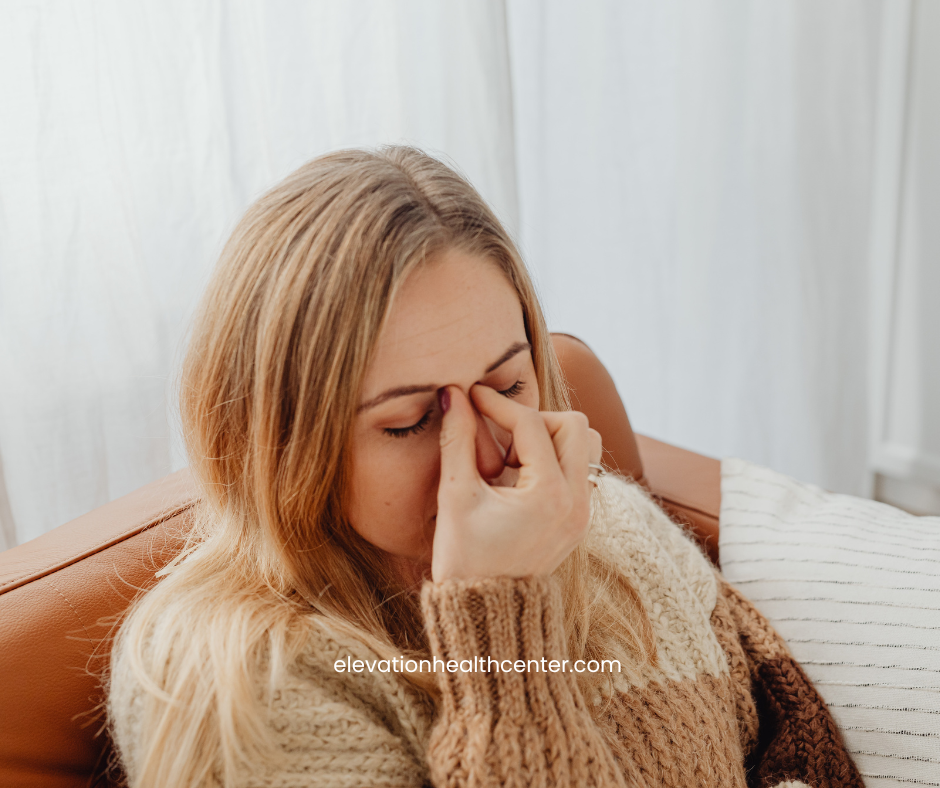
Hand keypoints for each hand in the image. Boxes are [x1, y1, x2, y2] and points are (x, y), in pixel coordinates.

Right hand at [431, 384, 602, 581]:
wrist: (486, 614)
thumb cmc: (465, 560)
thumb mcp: (456, 497)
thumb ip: (456, 440)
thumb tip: (453, 395)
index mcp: (549, 494)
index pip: (531, 424)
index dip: (496, 404)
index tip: (470, 397)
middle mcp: (577, 502)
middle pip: (575, 425)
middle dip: (534, 420)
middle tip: (499, 441)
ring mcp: (583, 513)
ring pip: (587, 446)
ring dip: (552, 439)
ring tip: (514, 460)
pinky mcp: (579, 521)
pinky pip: (581, 471)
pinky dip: (556, 461)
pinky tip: (520, 478)